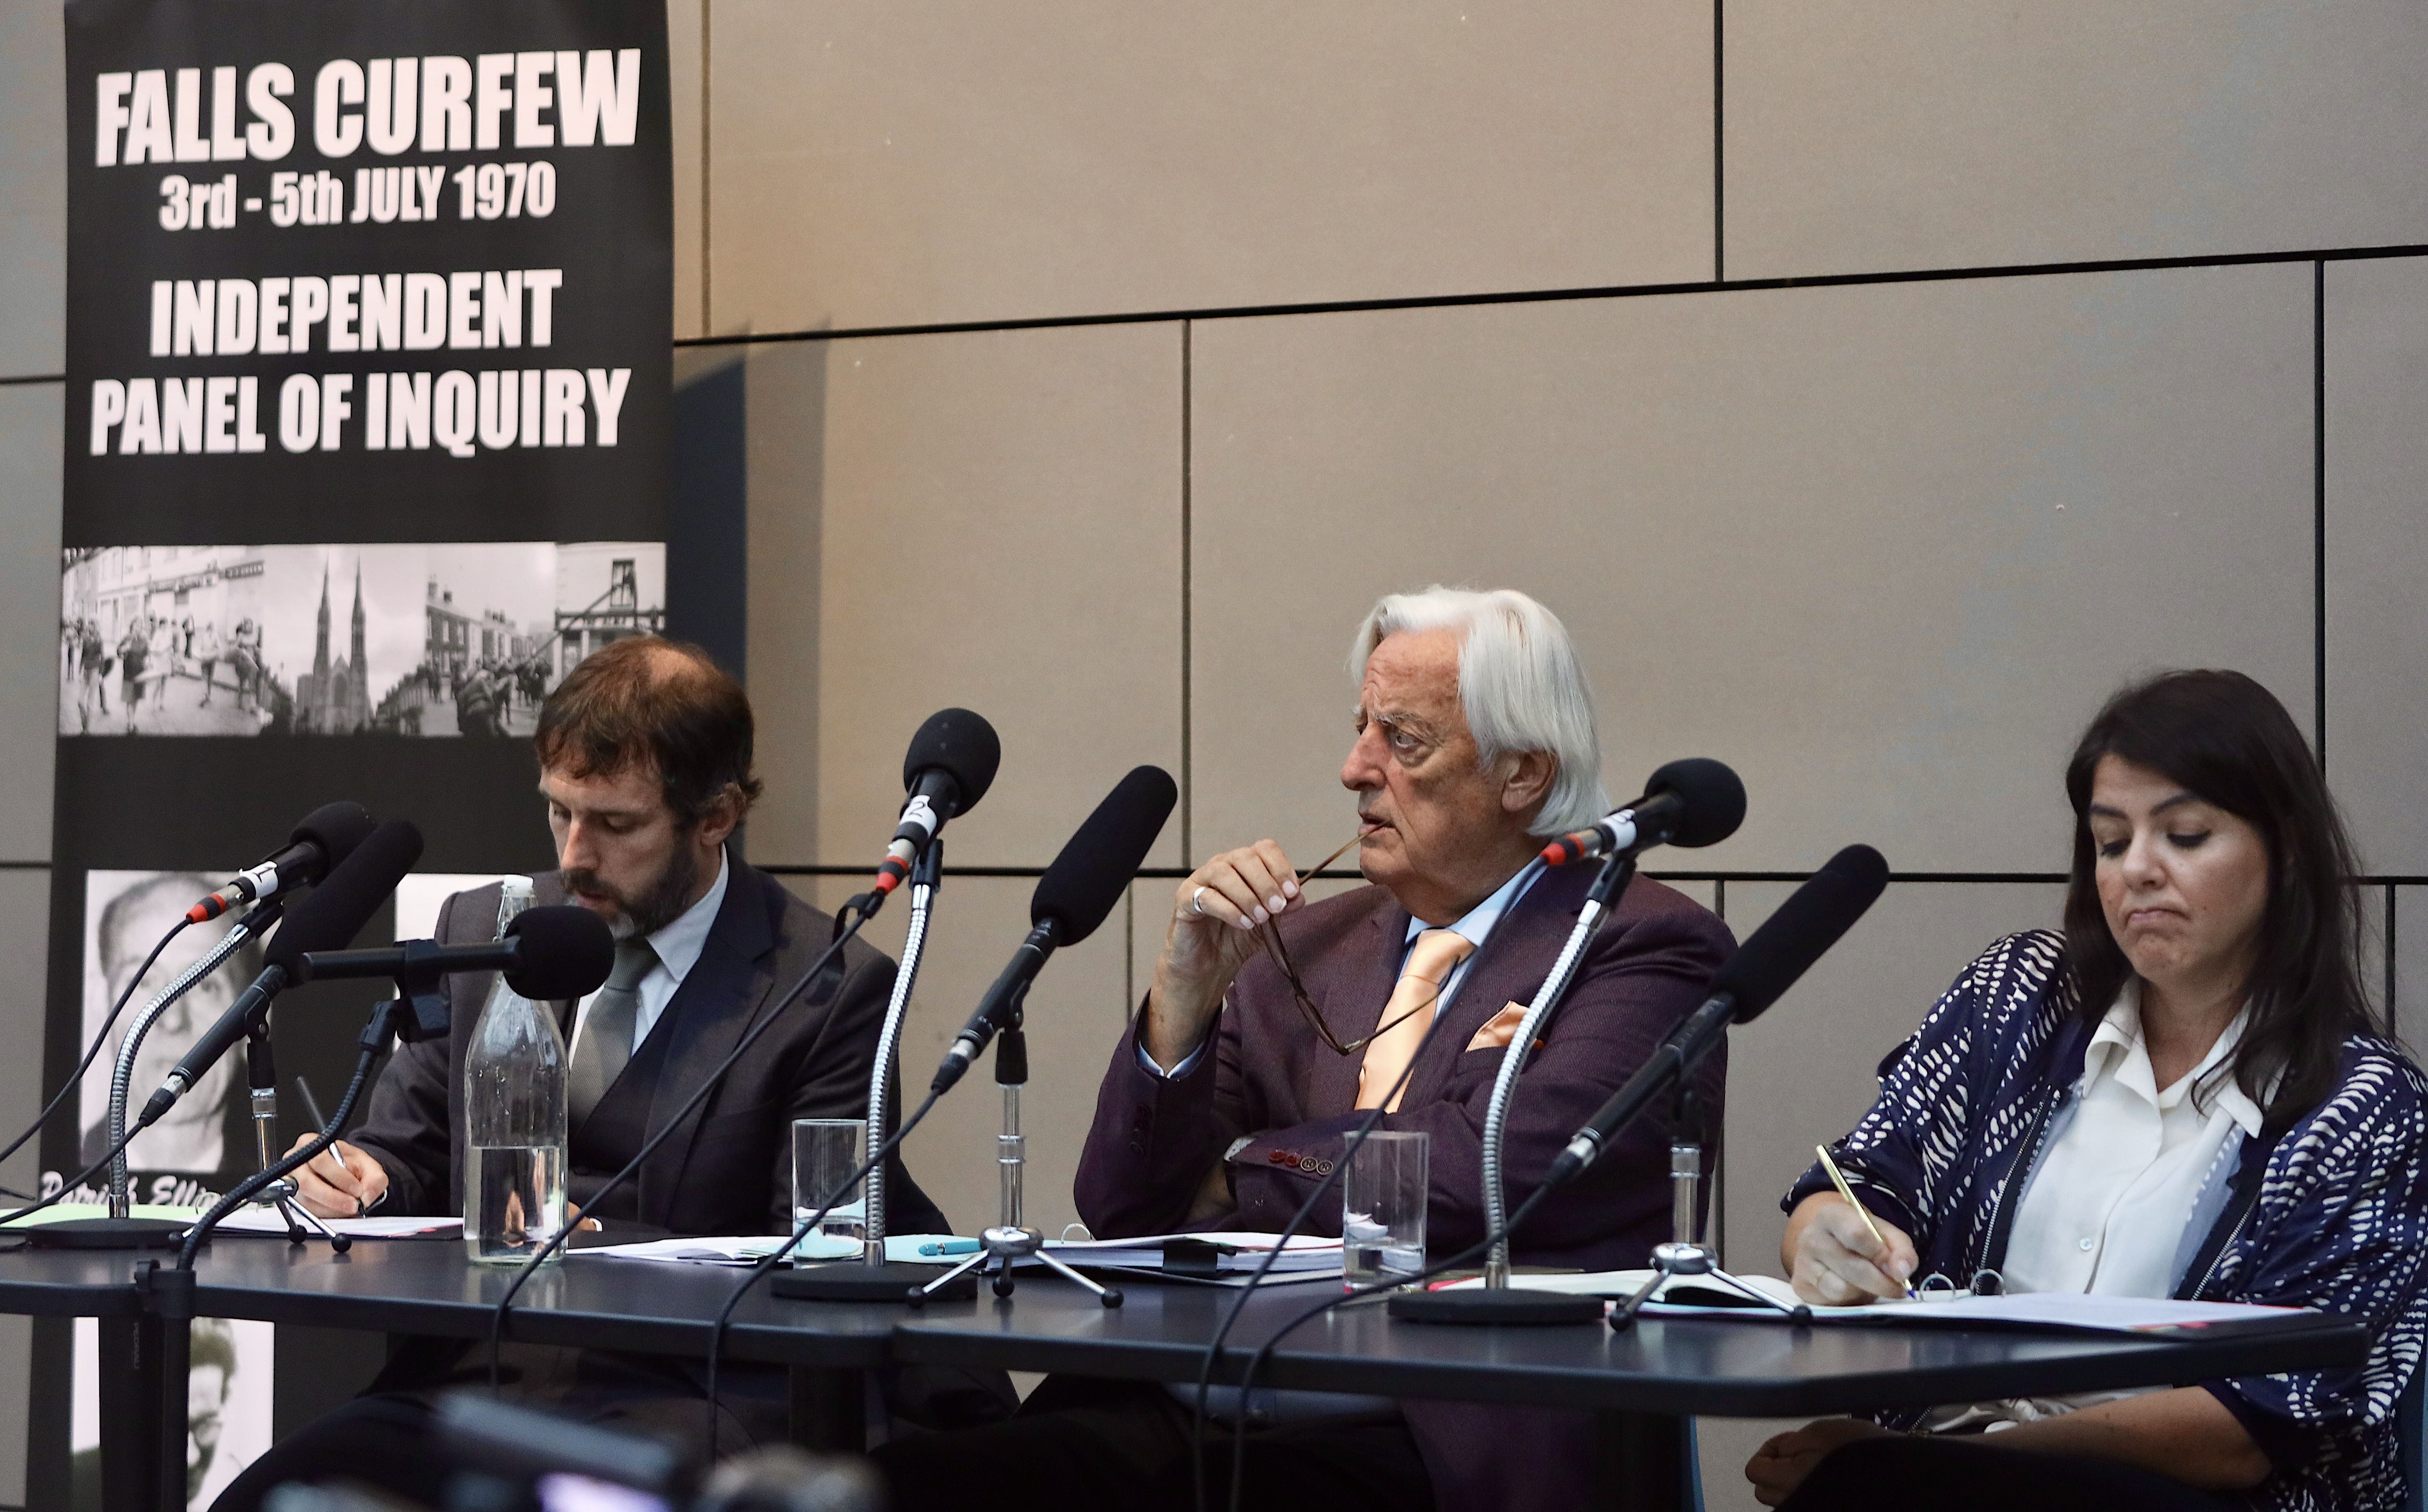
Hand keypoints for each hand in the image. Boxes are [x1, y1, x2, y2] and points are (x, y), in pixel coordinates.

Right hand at [286, 1134, 386, 1218]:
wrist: (345, 1172)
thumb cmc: (350, 1163)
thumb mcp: (368, 1165)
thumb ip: (374, 1178)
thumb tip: (367, 1196)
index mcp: (311, 1144)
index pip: (320, 1161)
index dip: (339, 1178)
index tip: (357, 1189)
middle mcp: (295, 1162)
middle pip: (307, 1183)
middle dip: (334, 1198)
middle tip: (353, 1205)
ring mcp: (291, 1182)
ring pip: (307, 1201)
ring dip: (332, 1208)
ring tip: (349, 1207)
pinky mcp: (292, 1199)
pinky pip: (306, 1211)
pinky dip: (326, 1213)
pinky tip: (339, 1210)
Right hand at [1144, 840, 1304, 1068]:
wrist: (1208, 965)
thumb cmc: (1235, 938)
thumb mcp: (1267, 923)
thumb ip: (1283, 908)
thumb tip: (1299, 896)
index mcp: (1244, 867)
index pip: (1264, 849)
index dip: (1280, 867)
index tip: (1292, 892)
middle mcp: (1222, 867)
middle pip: (1244, 857)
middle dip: (1265, 882)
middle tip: (1277, 907)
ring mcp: (1201, 881)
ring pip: (1224, 872)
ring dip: (1247, 895)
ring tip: (1260, 918)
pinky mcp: (1185, 899)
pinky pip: (1207, 897)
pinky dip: (1229, 910)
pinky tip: (1243, 924)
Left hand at [1745, 1418, 1892, 1505]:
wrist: (1900, 1474)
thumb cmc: (1858, 1450)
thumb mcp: (1819, 1432)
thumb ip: (1788, 1444)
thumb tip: (1778, 1452)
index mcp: (1788, 1482)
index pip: (1754, 1471)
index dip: (1768, 1450)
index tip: (1791, 1441)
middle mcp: (1796, 1503)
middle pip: (1764, 1489)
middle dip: (1777, 1468)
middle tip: (1803, 1451)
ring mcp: (1812, 1508)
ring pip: (1785, 1498)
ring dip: (1793, 1479)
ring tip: (1820, 1463)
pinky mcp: (1827, 1507)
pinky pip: (1805, 1501)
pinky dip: (1809, 1489)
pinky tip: (1830, 1477)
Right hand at [1784, 1191, 1916, 1302]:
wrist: (1829, 1244)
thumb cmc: (1859, 1238)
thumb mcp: (1884, 1234)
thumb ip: (1900, 1249)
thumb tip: (1902, 1271)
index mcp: (1832, 1215)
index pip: (1857, 1234)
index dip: (1881, 1255)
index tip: (1898, 1269)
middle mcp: (1812, 1236)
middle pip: (1853, 1266)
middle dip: (1882, 1282)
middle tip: (1897, 1287)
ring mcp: (1803, 1263)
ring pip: (1843, 1288)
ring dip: (1865, 1292)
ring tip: (1870, 1285)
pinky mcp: (1802, 1286)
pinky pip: (1833, 1301)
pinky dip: (1850, 1300)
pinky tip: (1854, 1291)